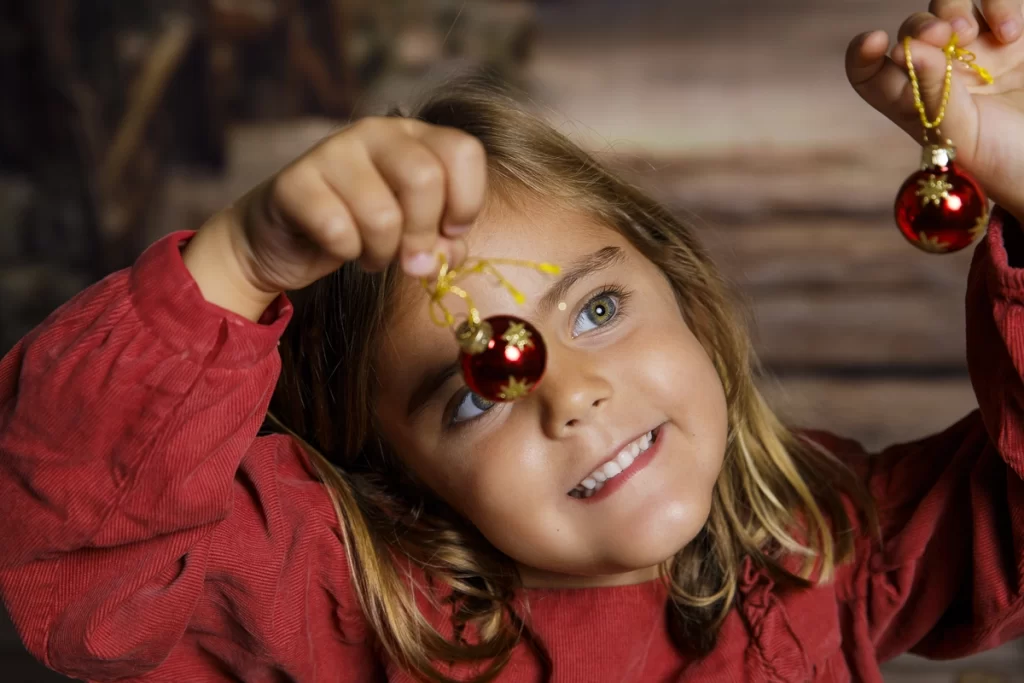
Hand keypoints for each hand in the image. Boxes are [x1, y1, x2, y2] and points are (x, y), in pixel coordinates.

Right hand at [185, 117, 486, 316]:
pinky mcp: (294, 181)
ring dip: (383, 252)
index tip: (451, 231)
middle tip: (411, 259)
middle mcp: (375, 131)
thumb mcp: (414, 234)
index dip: (467, 201)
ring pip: (383, 215)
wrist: (284, 240)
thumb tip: (443, 256)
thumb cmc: (362, 230)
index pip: (463, 151)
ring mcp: (332, 150)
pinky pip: (338, 230)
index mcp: (414, 135)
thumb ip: (444, 243)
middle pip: (425, 179)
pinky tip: (340, 248)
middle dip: (423, 234)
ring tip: (371, 253)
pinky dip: (347, 253)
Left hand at [847, 1, 1023, 218]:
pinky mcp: (1012, 39)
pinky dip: (1000, 7)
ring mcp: (977, 53)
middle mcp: (939, 74)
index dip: (861, 55)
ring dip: (955, 11)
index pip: (870, 74)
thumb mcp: (962, 135)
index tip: (874, 40)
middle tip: (943, 34)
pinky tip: (1011, 35)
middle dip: (922, 26)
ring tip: (972, 34)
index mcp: (913, 103)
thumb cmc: (1002, 163)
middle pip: (913, 31)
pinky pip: (997, 3)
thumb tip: (908, 49)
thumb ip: (934, 94)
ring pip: (950, 8)